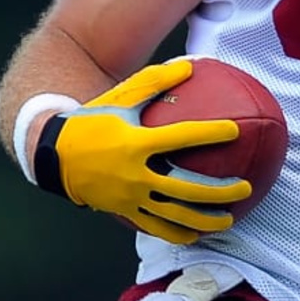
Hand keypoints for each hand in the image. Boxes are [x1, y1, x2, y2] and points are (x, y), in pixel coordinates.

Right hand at [36, 60, 250, 243]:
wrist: (54, 154)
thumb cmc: (93, 121)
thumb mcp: (120, 97)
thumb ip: (155, 82)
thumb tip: (190, 65)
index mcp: (136, 143)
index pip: (181, 138)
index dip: (210, 133)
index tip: (235, 130)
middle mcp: (135, 173)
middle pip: (187, 188)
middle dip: (220, 191)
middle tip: (245, 188)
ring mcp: (130, 196)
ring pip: (175, 215)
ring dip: (206, 220)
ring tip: (229, 219)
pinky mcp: (124, 212)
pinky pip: (156, 228)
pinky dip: (179, 234)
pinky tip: (198, 235)